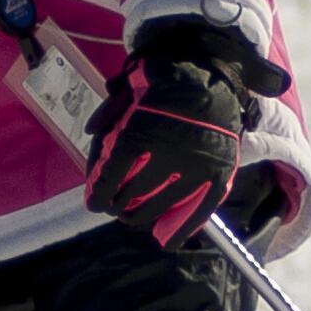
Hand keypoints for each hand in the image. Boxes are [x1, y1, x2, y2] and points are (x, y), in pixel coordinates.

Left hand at [84, 18, 270, 248]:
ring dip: (142, 215)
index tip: (95, 202)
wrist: (209, 71)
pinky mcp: (219, 173)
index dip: (99, 196)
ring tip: (135, 214)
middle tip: (116, 205)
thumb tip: (91, 143)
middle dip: (119, 205)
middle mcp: (169, 155)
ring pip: (161, 206)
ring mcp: (197, 167)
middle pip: (132, 197)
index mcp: (140, 134)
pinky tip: (166, 240)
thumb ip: (108, 116)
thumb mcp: (127, 89)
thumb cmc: (161, 81)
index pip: (111, 180)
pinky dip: (180, 229)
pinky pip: (199, 211)